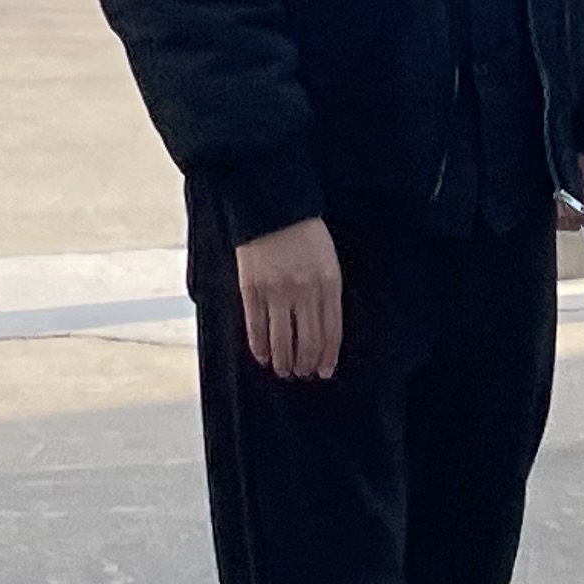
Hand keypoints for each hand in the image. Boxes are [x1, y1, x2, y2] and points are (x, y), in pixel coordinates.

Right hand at [234, 216, 342, 381]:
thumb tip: (323, 330)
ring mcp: (277, 292)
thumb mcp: (328, 260)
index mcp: (329, 283)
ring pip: (282, 341)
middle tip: (303, 374)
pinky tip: (264, 358)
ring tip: (285, 372)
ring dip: (284, 363)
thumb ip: (327, 293)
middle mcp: (305, 291)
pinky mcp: (252, 290)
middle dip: (306, 364)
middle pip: (308, 341)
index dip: (328, 357)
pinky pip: (256, 329)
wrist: (272, 208)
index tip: (325, 371)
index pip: (332, 332)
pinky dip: (261, 349)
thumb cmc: (304, 234)